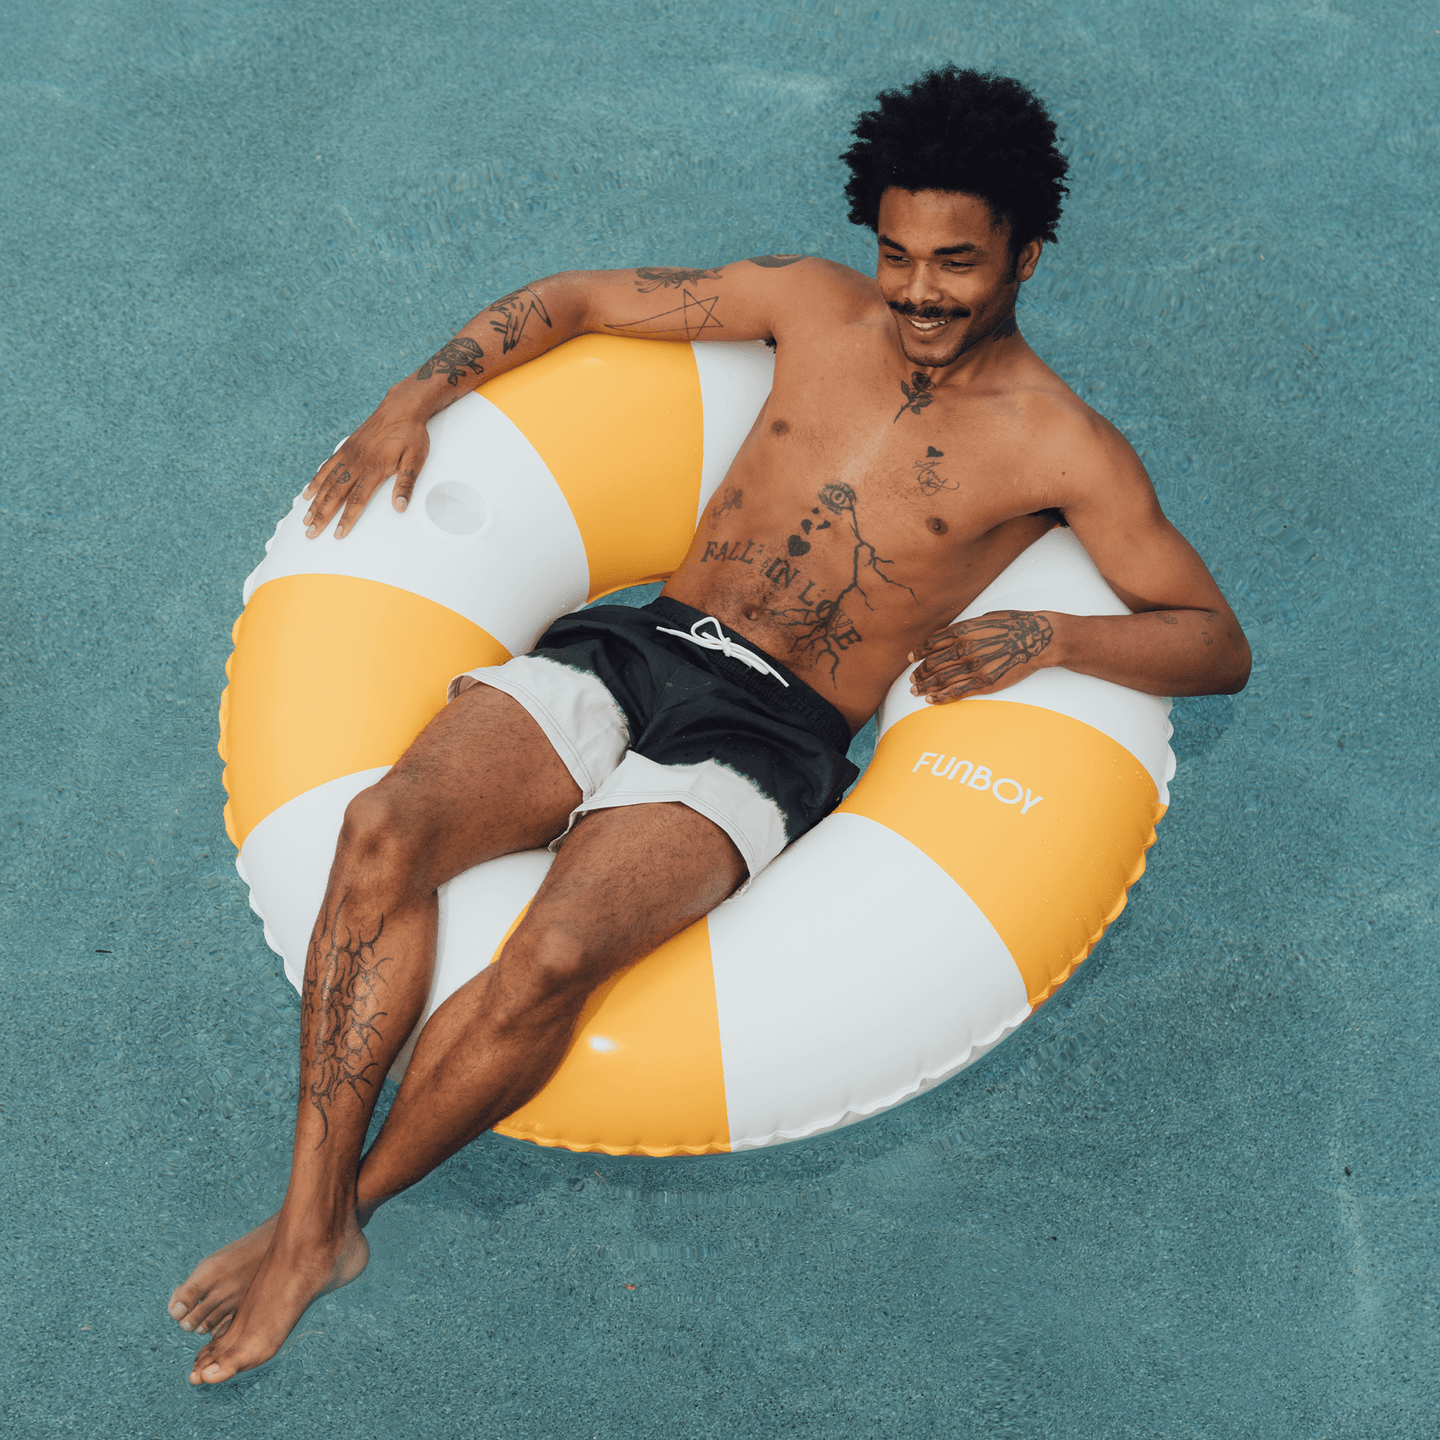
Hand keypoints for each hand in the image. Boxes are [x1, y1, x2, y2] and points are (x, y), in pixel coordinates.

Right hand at [302, 402, 431, 538]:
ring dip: (315, 502)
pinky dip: (316, 481)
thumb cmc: (410, 434)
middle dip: (322, 516)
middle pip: (335, 495)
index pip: (357, 500)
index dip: (346, 519)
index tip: (337, 534)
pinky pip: (327, 467)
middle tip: (311, 533)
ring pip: (327, 482)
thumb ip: (406, 484)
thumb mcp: (415, 460)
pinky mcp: (346, 448)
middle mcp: (357, 463)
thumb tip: (399, 506)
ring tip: (306, 518)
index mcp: (374, 469)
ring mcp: (349, 455)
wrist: (401, 408)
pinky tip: (308, 492)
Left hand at [908, 610, 1055, 702]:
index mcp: (962, 631)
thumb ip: (964, 629)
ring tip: (916, 691)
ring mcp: (972, 667)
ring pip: (940, 680)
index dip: (918, 652)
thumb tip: (949, 636)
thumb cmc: (1013, 625)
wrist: (1036, 638)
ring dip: (925, 686)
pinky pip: (956, 692)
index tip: (911, 659)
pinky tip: (931, 700)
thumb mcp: (982, 619)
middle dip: (919, 673)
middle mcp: (963, 649)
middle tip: (912, 679)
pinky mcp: (983, 683)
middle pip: (932, 664)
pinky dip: (940, 697)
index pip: (931, 644)